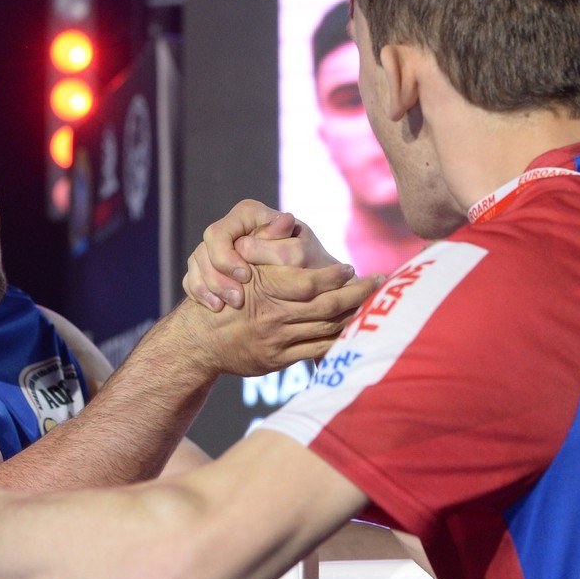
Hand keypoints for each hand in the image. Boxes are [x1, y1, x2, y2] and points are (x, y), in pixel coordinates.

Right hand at [177, 259, 380, 376]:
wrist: (199, 340)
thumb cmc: (222, 294)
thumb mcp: (238, 263)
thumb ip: (265, 240)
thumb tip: (287, 218)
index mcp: (266, 289)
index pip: (310, 283)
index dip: (334, 276)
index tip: (351, 267)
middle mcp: (274, 316)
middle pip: (327, 307)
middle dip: (358, 294)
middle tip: (380, 281)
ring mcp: (278, 341)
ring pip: (326, 329)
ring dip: (354, 316)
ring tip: (374, 302)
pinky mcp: (279, 359)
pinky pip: (317, 351)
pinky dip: (339, 341)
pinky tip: (354, 330)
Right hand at [184, 200, 342, 311]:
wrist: (309, 286)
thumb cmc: (308, 264)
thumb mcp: (300, 251)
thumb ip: (284, 240)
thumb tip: (285, 220)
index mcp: (247, 214)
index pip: (219, 234)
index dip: (227, 257)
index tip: (246, 276)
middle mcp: (230, 228)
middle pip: (203, 251)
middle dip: (217, 278)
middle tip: (237, 300)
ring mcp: (218, 249)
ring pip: (196, 266)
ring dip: (208, 288)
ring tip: (222, 307)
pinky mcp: (212, 268)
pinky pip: (193, 280)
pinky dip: (201, 294)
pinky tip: (215, 307)